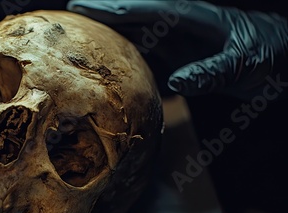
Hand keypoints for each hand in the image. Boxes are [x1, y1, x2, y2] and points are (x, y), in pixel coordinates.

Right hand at [67, 1, 287, 99]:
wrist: (280, 58)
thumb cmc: (269, 54)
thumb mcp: (245, 63)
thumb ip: (214, 71)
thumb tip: (179, 82)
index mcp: (192, 16)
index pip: (146, 8)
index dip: (114, 7)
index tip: (84, 7)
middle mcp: (179, 23)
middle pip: (133, 13)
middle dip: (103, 12)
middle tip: (69, 13)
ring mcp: (177, 36)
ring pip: (135, 30)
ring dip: (109, 30)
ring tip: (80, 34)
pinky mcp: (179, 52)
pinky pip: (145, 49)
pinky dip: (125, 51)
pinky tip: (108, 58)